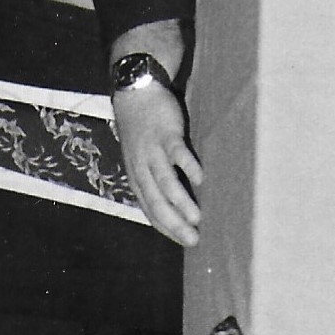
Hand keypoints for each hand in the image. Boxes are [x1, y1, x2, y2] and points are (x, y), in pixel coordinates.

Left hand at [111, 78, 202, 246]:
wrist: (134, 92)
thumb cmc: (143, 130)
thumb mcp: (142, 159)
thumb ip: (154, 180)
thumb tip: (174, 203)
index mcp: (137, 178)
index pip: (150, 211)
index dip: (166, 228)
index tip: (184, 242)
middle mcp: (142, 168)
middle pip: (157, 203)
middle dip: (175, 225)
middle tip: (194, 240)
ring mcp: (153, 151)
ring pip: (165, 183)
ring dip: (181, 202)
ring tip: (197, 218)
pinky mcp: (166, 134)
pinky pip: (176, 153)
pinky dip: (188, 167)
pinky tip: (200, 180)